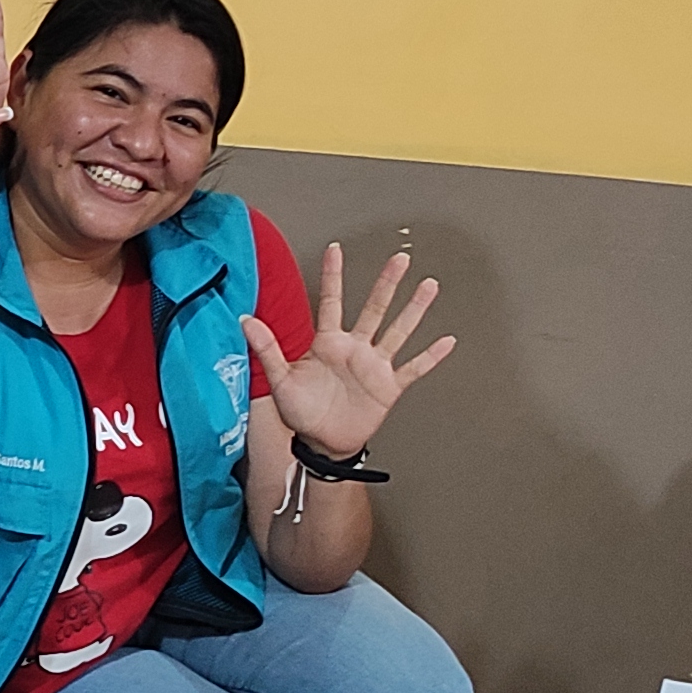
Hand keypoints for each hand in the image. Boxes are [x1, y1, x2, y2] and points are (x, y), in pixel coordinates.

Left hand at [242, 241, 455, 464]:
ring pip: (398, 330)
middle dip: (387, 283)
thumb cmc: (301, 412)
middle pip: (374, 308)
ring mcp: (374, 365)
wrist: (321, 443)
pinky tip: (446, 341)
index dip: (333, 275)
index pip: (332, 301)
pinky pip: (413, 368)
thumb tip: (245, 320)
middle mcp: (354, 349)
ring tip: (429, 286)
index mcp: (328, 343)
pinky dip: (430, 356)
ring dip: (414, 310)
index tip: (335, 249)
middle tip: (400, 258)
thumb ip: (266, 348)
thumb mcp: (280, 380)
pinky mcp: (389, 386)